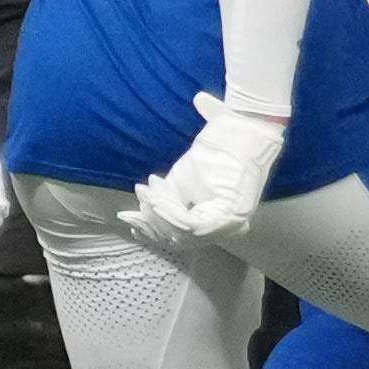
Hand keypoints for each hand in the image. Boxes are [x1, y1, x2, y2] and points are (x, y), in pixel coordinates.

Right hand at [126, 93, 285, 247]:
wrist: (240, 129)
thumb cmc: (214, 152)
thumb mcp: (182, 181)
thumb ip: (166, 201)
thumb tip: (143, 212)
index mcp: (218, 221)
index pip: (182, 236)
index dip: (153, 229)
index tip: (128, 218)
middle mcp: (228, 227)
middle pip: (182, 239)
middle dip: (152, 225)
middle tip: (132, 212)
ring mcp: (231, 222)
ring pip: (184, 233)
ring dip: (158, 215)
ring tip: (146, 197)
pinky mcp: (231, 213)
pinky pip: (192, 224)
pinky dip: (169, 212)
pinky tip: (154, 199)